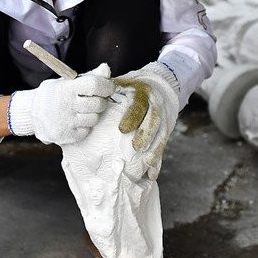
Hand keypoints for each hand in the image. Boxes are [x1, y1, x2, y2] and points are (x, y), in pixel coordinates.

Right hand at [8, 63, 113, 144]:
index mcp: (66, 88)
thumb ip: (88, 76)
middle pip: (98, 104)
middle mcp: (66, 105)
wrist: (31, 114)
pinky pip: (86, 131)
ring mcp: (66, 122)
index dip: (107, 86)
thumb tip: (106, 69)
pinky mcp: (66, 136)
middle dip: (101, 101)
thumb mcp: (67, 82)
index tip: (109, 87)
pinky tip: (76, 120)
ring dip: (93, 114)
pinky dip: (85, 126)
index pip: (94, 85)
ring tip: (82, 110)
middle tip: (95, 100)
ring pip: (94, 119)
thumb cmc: (54, 95)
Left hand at [114, 61, 179, 178]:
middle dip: (146, 134)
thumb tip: (91, 98)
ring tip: (145, 164)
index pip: (139, 104)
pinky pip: (163, 146)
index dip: (132, 116)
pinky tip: (152, 174)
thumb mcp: (123, 83)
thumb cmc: (134, 87)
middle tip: (136, 148)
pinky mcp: (167, 130)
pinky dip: (158, 160)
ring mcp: (164, 118)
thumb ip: (108, 89)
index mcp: (143, 93)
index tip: (122, 129)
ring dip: (154, 150)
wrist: (161, 84)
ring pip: (162, 135)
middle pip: (154, 120)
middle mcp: (156, 105)